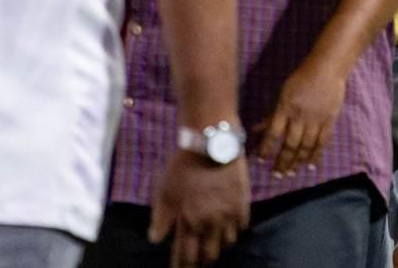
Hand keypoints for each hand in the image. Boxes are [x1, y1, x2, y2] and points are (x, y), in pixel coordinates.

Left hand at [149, 150, 249, 267]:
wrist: (210, 143)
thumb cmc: (182, 166)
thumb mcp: (164, 190)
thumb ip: (160, 218)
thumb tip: (155, 240)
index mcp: (189, 222)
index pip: (186, 257)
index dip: (182, 267)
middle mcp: (211, 224)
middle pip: (209, 256)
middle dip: (201, 261)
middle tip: (197, 260)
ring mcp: (229, 216)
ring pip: (227, 245)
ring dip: (218, 246)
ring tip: (212, 245)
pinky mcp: (242, 205)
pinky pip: (241, 228)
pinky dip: (233, 230)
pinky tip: (227, 227)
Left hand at [260, 57, 345, 176]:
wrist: (326, 69)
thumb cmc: (301, 79)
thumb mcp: (282, 93)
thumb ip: (272, 114)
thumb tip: (256, 129)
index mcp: (285, 106)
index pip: (273, 132)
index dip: (267, 147)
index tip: (262, 160)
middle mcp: (299, 115)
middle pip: (290, 143)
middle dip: (283, 161)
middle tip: (277, 175)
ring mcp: (316, 119)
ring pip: (305, 146)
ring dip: (297, 162)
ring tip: (292, 174)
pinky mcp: (329, 120)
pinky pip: (322, 142)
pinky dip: (316, 155)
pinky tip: (310, 165)